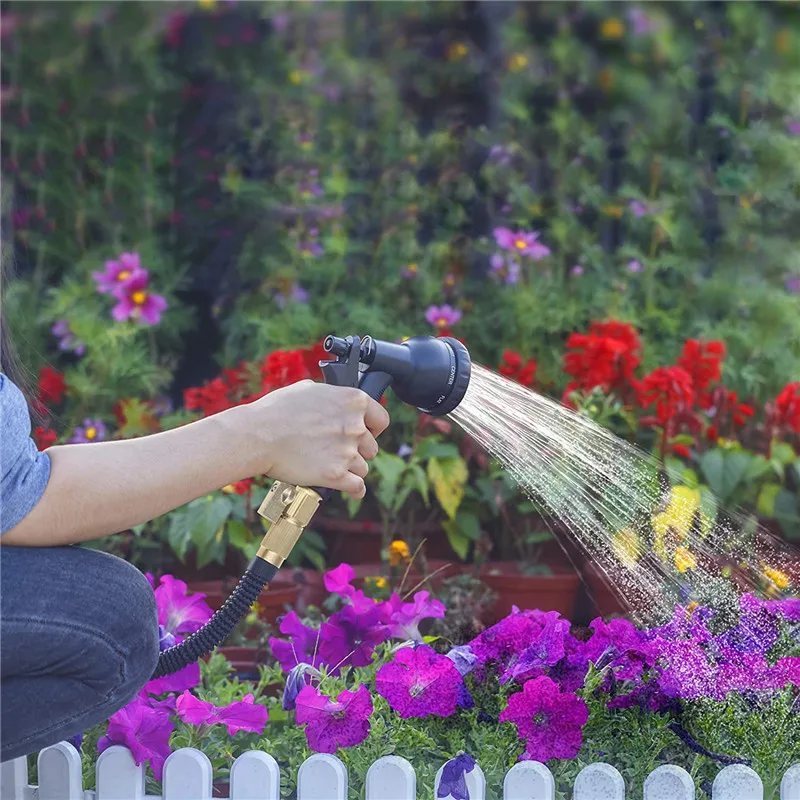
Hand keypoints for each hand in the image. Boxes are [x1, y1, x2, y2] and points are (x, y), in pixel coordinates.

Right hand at [243, 381, 389, 497]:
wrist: (258, 435)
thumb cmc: (277, 410)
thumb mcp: (308, 389)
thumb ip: (331, 395)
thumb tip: (335, 400)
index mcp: (353, 401)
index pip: (381, 419)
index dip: (374, 428)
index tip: (367, 433)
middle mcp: (355, 426)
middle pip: (371, 447)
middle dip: (358, 450)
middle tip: (338, 450)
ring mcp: (347, 451)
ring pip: (362, 467)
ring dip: (350, 468)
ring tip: (331, 465)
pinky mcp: (336, 474)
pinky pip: (357, 486)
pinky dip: (354, 489)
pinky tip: (351, 489)